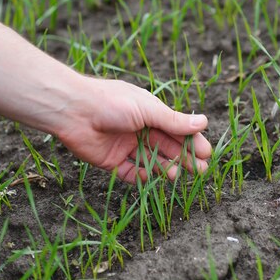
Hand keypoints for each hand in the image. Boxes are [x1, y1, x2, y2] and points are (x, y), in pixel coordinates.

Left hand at [55, 77, 210, 182]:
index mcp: (149, 113)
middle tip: (200, 170)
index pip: (176, 129)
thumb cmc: (112, 103)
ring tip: (176, 175)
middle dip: (183, 158)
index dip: (191, 141)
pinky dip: (142, 176)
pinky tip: (153, 177)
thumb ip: (174, 120)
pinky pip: (131, 172)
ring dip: (165, 168)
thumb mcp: (148, 110)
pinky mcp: (111, 161)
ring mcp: (125, 146)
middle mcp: (139, 129)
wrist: (74, 111)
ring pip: (151, 161)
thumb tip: (204, 122)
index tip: (206, 153)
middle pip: (166, 147)